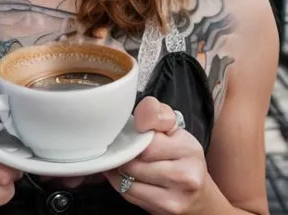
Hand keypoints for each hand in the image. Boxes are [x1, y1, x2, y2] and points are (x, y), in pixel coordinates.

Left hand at [104, 97, 208, 214]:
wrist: (199, 196)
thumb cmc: (182, 157)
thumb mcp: (175, 129)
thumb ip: (158, 114)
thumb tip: (141, 116)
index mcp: (188, 148)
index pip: (149, 142)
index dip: (134, 136)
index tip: (130, 134)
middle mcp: (185, 175)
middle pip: (135, 162)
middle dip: (124, 153)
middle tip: (122, 147)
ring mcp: (175, 197)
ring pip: (128, 178)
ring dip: (119, 168)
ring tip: (122, 159)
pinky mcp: (163, 211)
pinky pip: (128, 193)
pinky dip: (120, 182)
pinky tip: (124, 175)